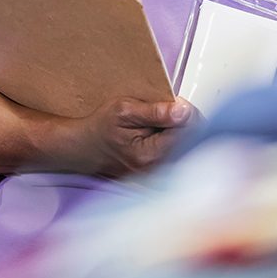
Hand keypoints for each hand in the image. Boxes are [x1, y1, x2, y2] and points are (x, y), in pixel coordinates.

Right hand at [52, 96, 193, 177]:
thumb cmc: (101, 128)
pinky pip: (179, 153)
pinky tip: (161, 134)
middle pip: (192, 142)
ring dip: (180, 131)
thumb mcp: (124, 109)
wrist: (84, 148)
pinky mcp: (159, 174)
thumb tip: (184, 111)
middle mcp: (158, 170)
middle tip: (169, 110)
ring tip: (161, 123)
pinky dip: (174, 140)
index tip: (177, 103)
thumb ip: (155, 112)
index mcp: (151, 155)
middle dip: (186, 123)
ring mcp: (159, 175)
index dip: (187, 113)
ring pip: (187, 148)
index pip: (189, 132)